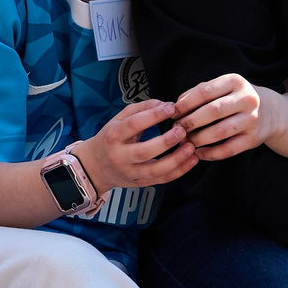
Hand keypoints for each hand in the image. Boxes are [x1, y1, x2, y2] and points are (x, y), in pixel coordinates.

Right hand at [73, 98, 195, 192]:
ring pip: (155, 170)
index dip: (153, 115)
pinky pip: (161, 180)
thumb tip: (165, 104)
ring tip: (190, 147)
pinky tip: (192, 160)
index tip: (171, 108)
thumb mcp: (118, 119)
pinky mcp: (139, 183)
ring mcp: (130, 172)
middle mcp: (119, 156)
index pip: (133, 125)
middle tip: (182, 130)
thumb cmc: (110, 138)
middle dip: (166, 141)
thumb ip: (141, 108)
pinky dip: (179, 171)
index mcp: (113, 136)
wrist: (95, 167)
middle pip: (143, 151)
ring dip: (176, 160)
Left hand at [171, 74, 266, 160]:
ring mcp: (252, 119)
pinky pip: (228, 149)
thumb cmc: (236, 99)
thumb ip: (199, 93)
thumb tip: (174, 107)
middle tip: (176, 130)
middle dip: (190, 122)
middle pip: (212, 111)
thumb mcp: (223, 88)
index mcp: (235, 81)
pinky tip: (198, 153)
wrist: (272, 112)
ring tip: (185, 142)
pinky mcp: (254, 139)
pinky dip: (211, 153)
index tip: (172, 113)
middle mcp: (247, 99)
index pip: (205, 91)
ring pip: (220, 132)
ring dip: (198, 139)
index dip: (185, 104)